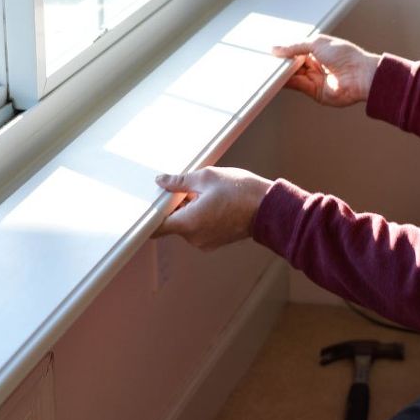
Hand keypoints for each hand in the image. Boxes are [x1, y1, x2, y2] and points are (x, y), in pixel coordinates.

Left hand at [154, 166, 272, 250]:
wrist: (269, 208)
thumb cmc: (241, 191)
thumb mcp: (206, 178)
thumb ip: (179, 182)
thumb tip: (162, 181)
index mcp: (189, 223)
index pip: (155, 227)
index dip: (150, 215)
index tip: (150, 204)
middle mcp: (194, 237)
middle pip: (171, 223)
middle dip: (174, 205)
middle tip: (186, 189)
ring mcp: (204, 242)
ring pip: (185, 225)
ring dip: (187, 210)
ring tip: (204, 194)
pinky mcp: (213, 241)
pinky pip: (197, 229)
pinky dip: (198, 216)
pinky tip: (211, 202)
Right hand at [272, 34, 380, 105]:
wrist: (360, 75)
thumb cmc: (346, 55)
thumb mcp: (317, 43)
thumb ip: (295, 46)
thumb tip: (277, 48)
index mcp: (319, 51)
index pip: (297, 51)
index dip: (285, 51)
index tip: (272, 52)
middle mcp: (316, 65)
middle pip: (293, 65)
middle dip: (281, 63)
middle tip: (268, 60)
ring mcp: (315, 79)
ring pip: (293, 76)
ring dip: (282, 73)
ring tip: (269, 69)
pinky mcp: (314, 92)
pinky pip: (297, 86)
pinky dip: (286, 82)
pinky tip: (278, 78)